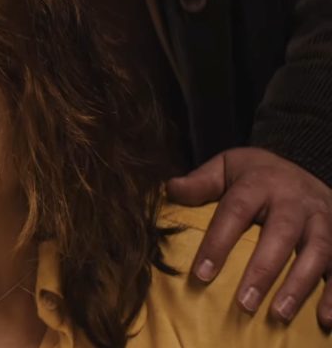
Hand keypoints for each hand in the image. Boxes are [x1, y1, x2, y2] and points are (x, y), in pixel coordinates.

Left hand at [166, 147, 331, 327]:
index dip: (219, 241)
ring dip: (299, 285)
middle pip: (281, 234)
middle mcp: (295, 200)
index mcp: (261, 183)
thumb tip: (170, 189)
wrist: (304, 165)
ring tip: (279, 314)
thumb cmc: (256, 174)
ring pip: (317, 251)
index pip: (237, 210)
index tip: (202, 274)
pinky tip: (325, 320)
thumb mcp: (227, 167)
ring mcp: (322, 219)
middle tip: (243, 303)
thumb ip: (201, 182)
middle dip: (263, 270)